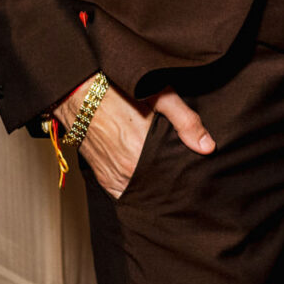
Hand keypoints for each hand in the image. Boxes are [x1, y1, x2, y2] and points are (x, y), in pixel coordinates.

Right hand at [55, 79, 213, 199]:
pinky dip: (136, 191)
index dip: (187, 176)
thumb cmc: (116, 88)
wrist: (75, 91)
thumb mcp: (158, 95)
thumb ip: (185, 121)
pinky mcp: (101, 177)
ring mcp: (111, 177)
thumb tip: (208, 146)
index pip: (173, 178)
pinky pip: (123, 195)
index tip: (197, 174)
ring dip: (155, 189)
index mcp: (140, 152)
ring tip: (170, 182)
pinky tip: (148, 184)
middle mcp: (125, 171)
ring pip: (141, 193)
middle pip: (159, 188)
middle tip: (187, 179)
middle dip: (173, 184)